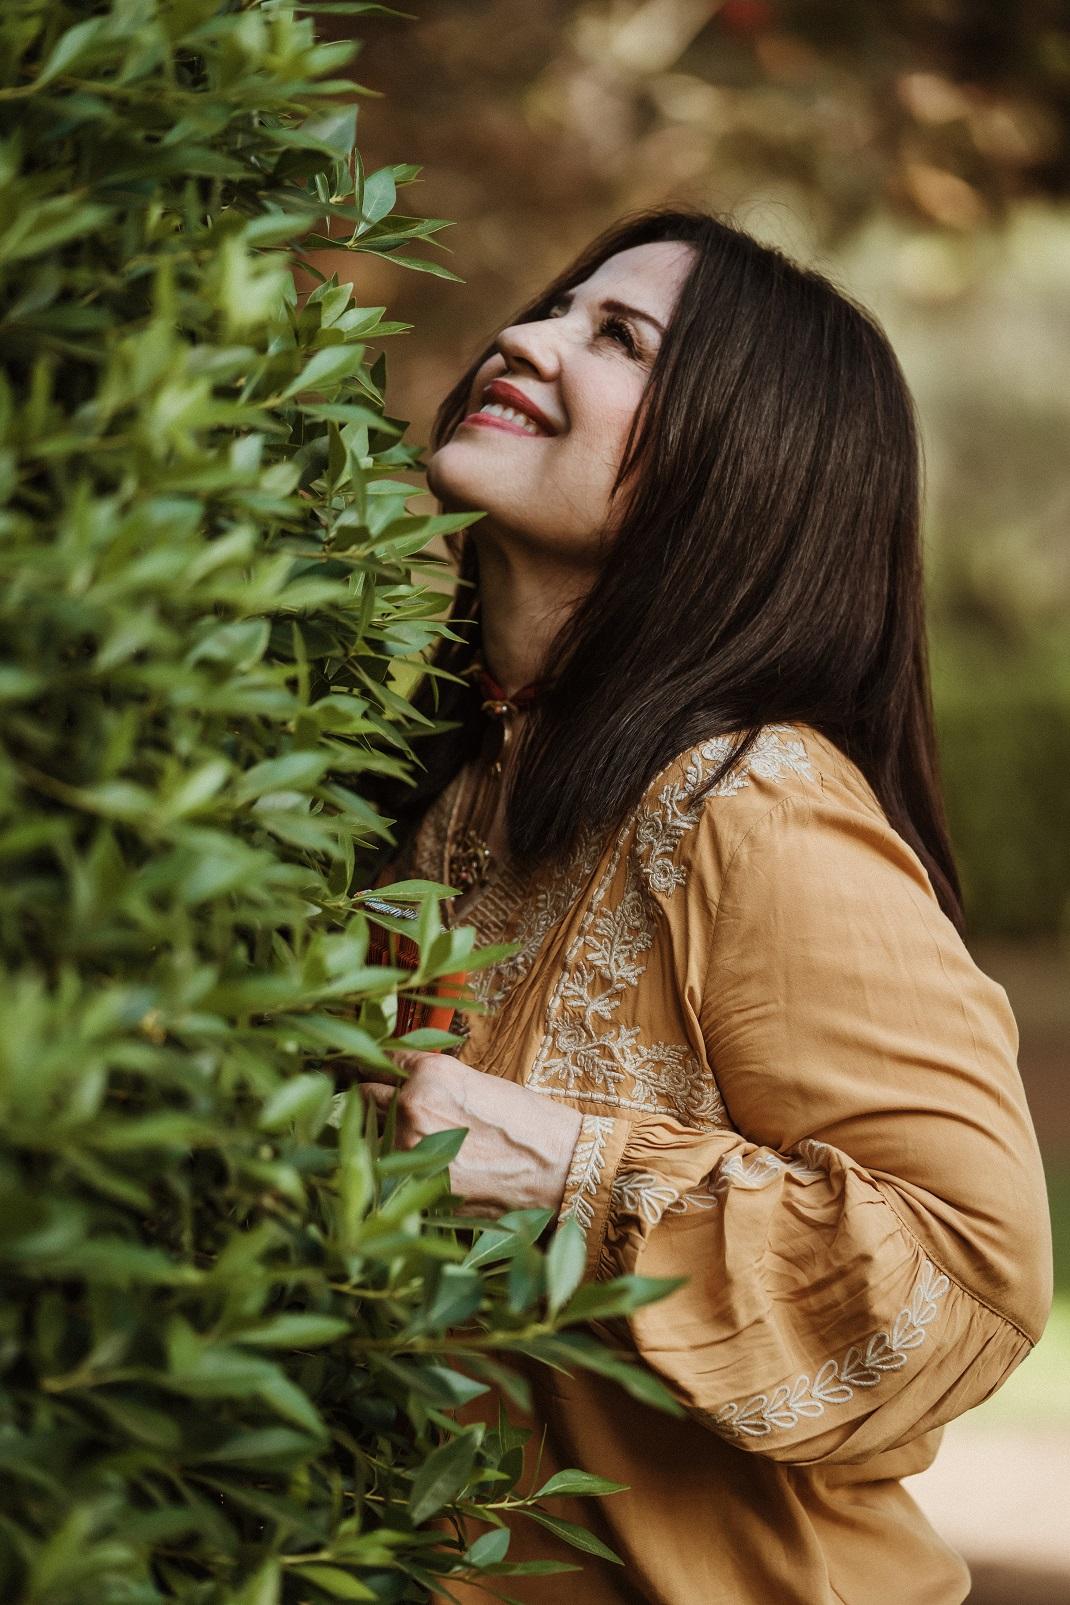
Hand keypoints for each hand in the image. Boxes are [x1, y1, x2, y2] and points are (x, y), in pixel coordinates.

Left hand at [360, 1051, 582, 1217]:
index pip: (382, 1062)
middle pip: (365, 1099)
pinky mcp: (416, 1186)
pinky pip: (391, 1173)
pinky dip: (400, 1169)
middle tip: (384, 1106)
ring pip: (372, 1138)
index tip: (367, 1070)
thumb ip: (433, 1084)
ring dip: (383, 1136)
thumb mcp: (478, 1084)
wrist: (559, 1168)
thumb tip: (401, 1087)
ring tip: (417, 1142)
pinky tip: (426, 1168)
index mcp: (429, 1073)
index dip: (377, 1067)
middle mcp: (412, 1106)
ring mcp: (410, 1150)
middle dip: (373, 1101)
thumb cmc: (528, 1123)